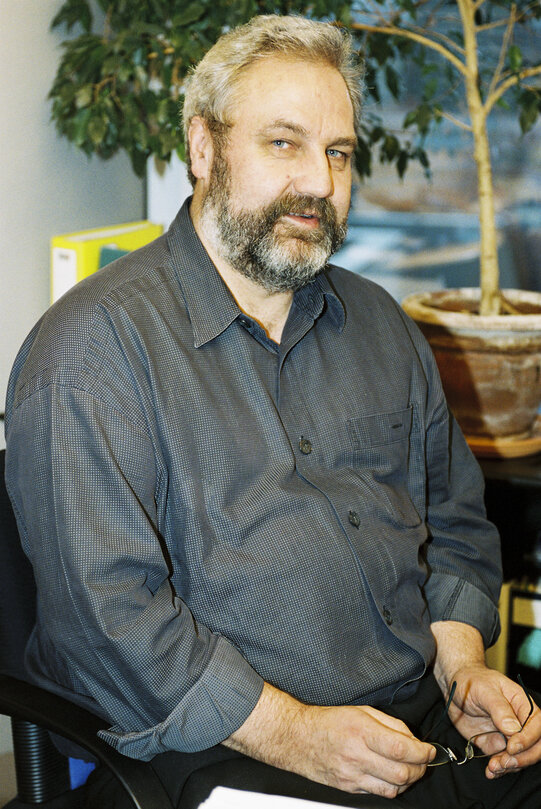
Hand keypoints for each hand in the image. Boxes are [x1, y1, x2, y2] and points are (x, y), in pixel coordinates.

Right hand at [224, 682, 434, 798]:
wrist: (297, 738)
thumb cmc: (329, 720)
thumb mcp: (361, 710)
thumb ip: (390, 724)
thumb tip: (413, 740)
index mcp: (362, 731)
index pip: (402, 748)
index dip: (423, 752)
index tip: (430, 750)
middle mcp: (357, 755)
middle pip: (402, 773)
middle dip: (420, 769)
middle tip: (423, 761)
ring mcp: (352, 775)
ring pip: (393, 789)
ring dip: (408, 781)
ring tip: (408, 770)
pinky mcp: (348, 788)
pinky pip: (378, 793)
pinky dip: (390, 787)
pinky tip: (389, 775)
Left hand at [445, 665, 540, 777]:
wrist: (455, 687)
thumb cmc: (472, 680)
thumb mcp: (484, 690)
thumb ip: (499, 708)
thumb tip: (514, 729)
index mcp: (522, 704)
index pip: (537, 726)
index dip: (528, 739)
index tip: (512, 746)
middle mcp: (519, 722)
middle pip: (535, 746)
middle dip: (523, 758)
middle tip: (505, 761)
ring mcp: (508, 736)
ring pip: (520, 758)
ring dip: (509, 767)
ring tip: (493, 767)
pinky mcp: (496, 745)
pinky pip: (503, 762)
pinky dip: (499, 770)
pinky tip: (490, 771)